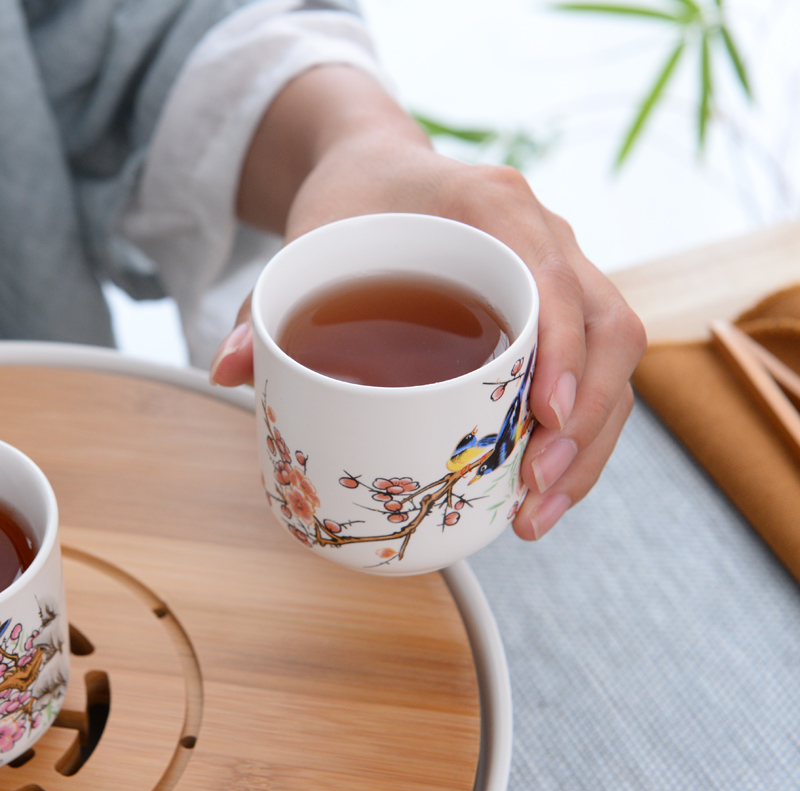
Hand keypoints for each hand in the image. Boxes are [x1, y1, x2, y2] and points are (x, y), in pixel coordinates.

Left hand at [209, 66, 646, 539]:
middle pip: (611, 330)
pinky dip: (580, 432)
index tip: (548, 420)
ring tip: (537, 511)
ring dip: (591, 444)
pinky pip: (596, 369)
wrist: (381, 172)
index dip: (567, 351)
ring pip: (617, 358)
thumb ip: (264, 301)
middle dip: (587, 423)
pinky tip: (540, 483)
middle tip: (535, 490)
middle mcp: (546, 236)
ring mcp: (561, 271)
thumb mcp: (308, 237)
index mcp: (494, 205)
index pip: (557, 276)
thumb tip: (228, 371)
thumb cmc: (356, 199)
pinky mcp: (557, 308)